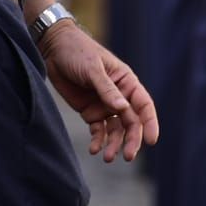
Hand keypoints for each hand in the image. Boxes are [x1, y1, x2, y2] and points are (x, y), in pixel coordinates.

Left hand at [41, 22, 158, 161]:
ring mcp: (104, 105)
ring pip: (115, 130)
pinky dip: (98, 141)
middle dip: (131, 140)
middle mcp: (119, 96)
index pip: (144, 105)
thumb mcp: (92, 69)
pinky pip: (98, 130)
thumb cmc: (77, 51)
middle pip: (131, 122)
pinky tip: (94, 149)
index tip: (151, 141)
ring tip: (107, 157)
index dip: (150, 123)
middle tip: (129, 156)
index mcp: (126, 81)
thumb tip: (124, 109)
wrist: (53, 48)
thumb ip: (107, 89)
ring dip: (114, 144)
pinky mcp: (89, 111)